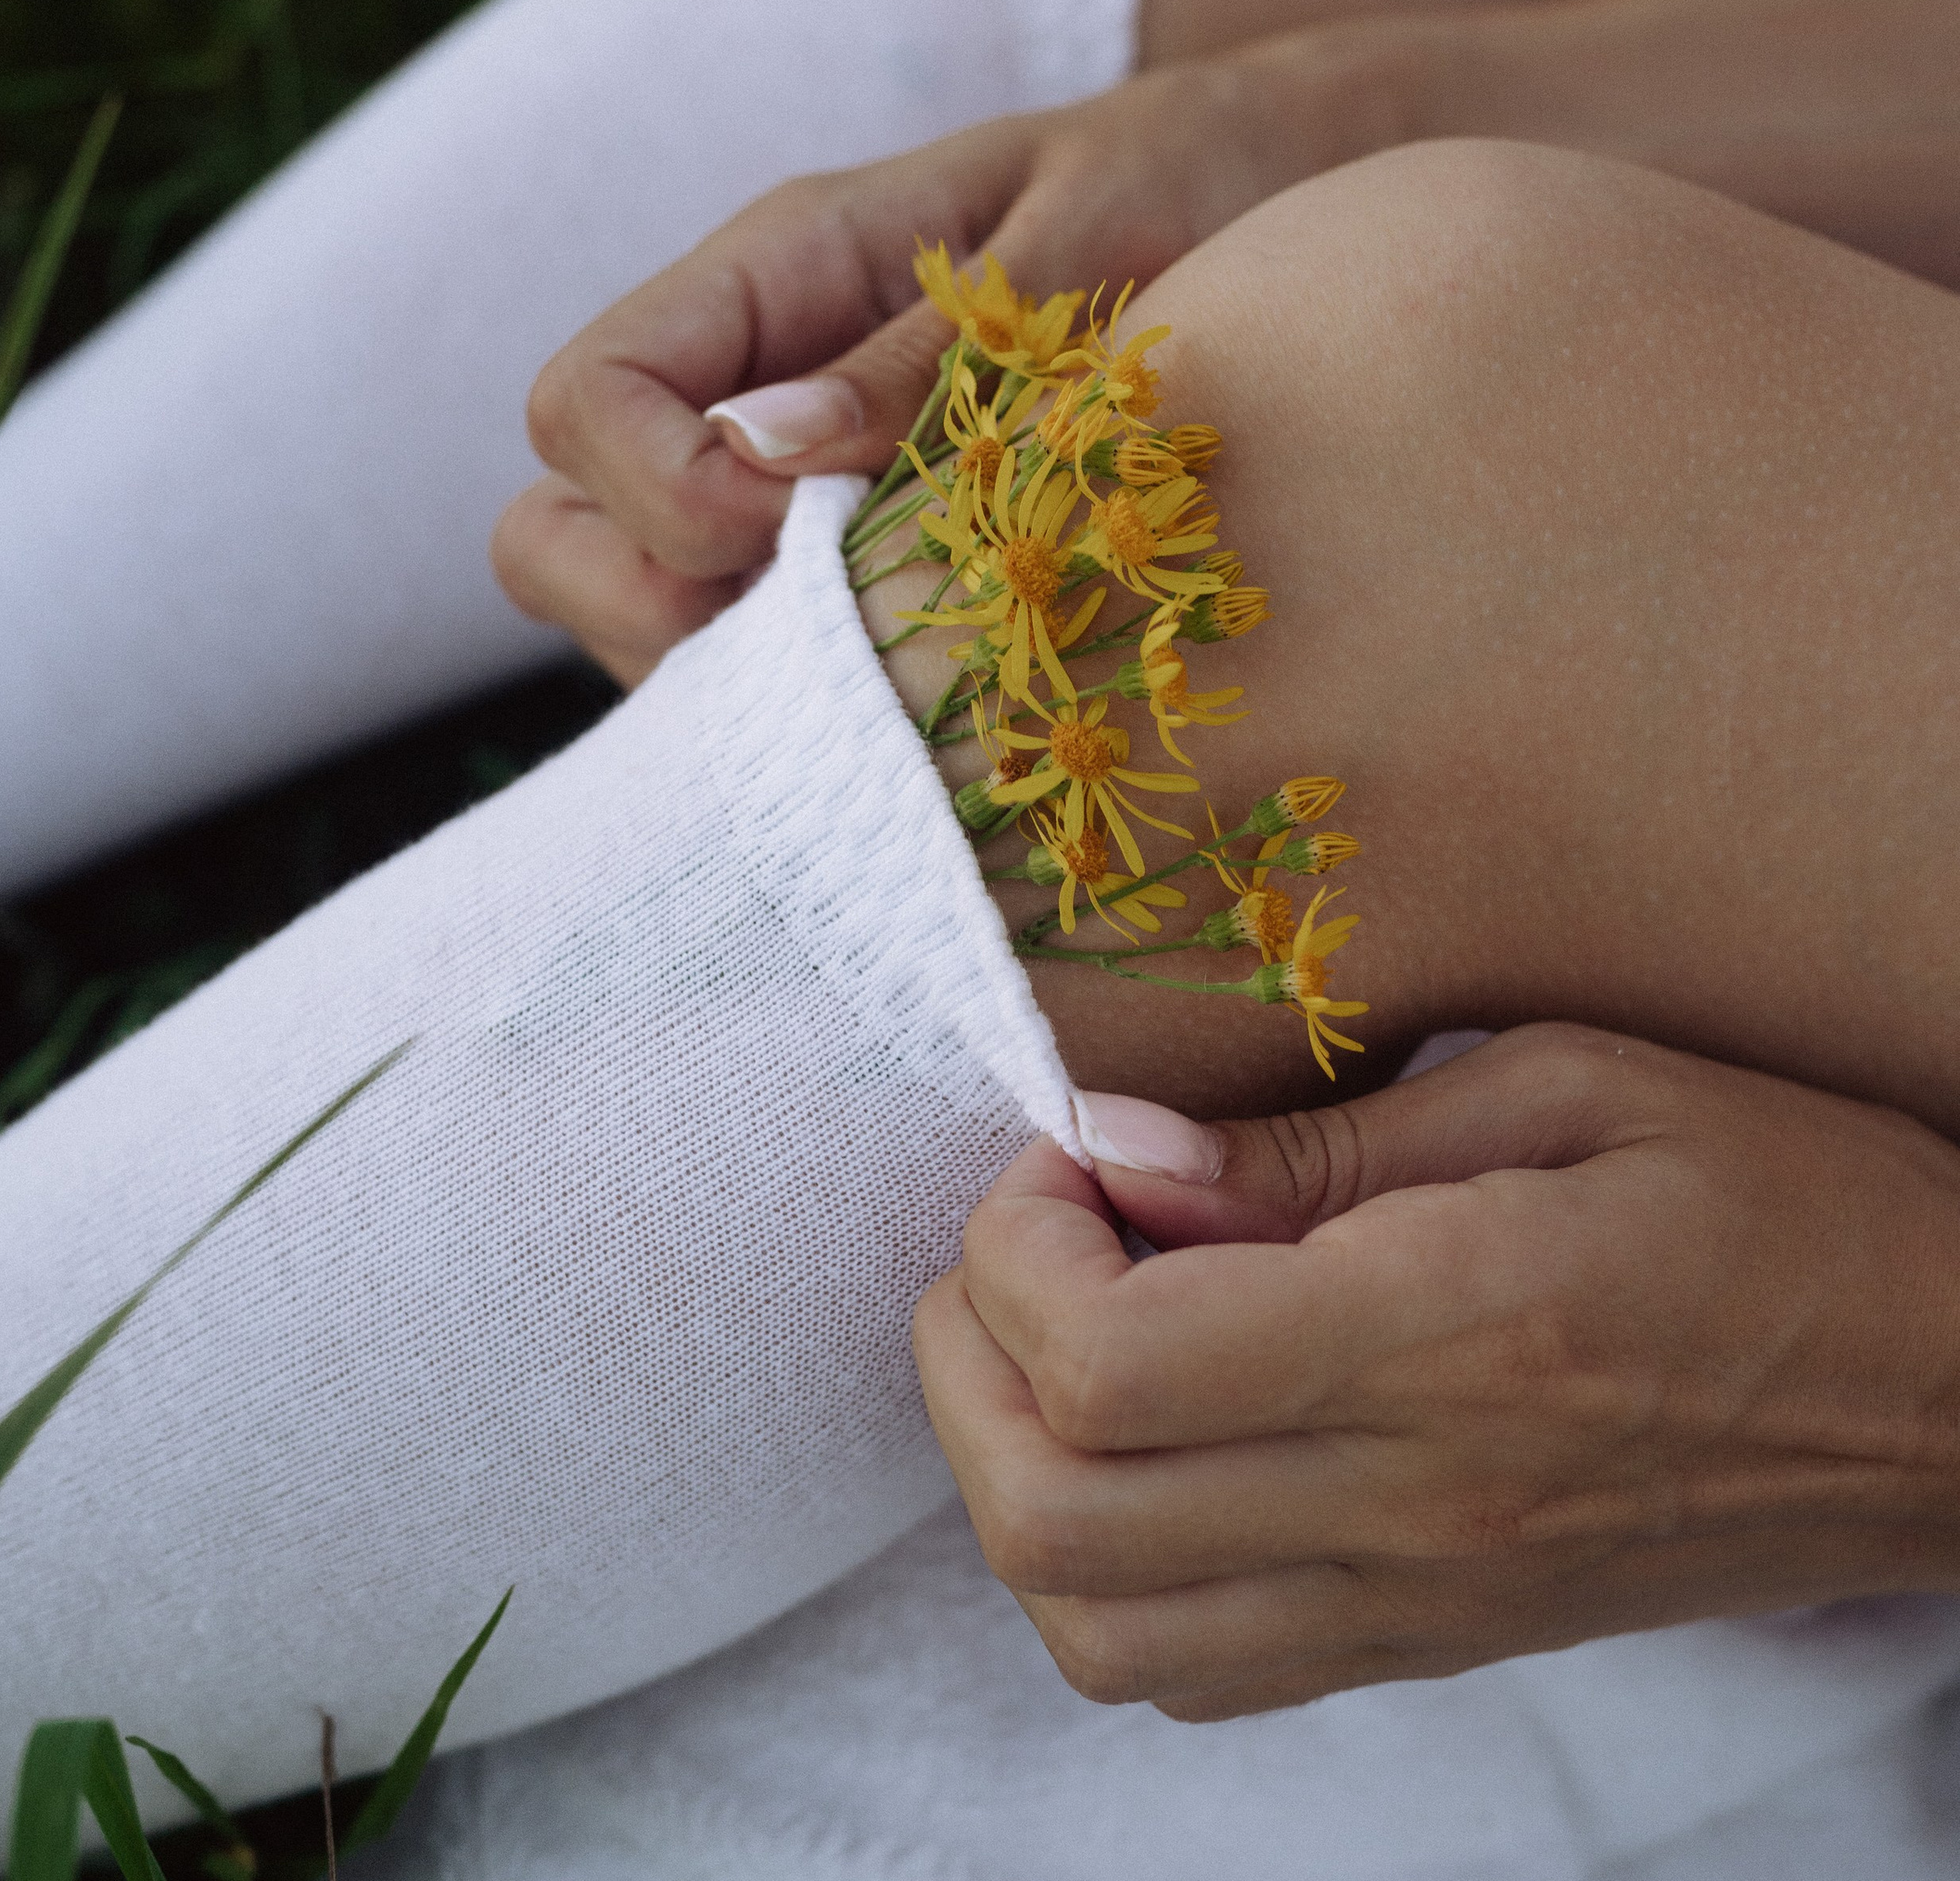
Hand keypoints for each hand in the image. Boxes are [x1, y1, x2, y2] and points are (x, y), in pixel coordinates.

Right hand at [490, 41, 1361, 685]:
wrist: (1274, 194)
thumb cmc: (1189, 185)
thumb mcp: (1072, 242)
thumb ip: (914, 355)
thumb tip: (752, 456)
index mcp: (769, 274)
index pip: (580, 400)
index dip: (660, 494)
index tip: (809, 523)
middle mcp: (737, 390)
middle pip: (553, 531)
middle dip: (654, 604)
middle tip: (832, 618)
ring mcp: (768, 494)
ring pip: (633, 616)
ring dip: (732, 672)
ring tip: (899, 655)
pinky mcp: (829, 573)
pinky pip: (745, 664)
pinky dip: (804, 698)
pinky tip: (929, 683)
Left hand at [913, 1023, 1959, 1719]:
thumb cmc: (1789, 1200)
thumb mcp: (1570, 1086)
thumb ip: (1318, 1144)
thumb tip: (1114, 1151)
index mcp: (1447, 1336)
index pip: (1111, 1362)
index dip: (1018, 1242)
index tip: (1067, 1151)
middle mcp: (1409, 1504)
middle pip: (1052, 1516)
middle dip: (967, 1355)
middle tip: (1027, 1231)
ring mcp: (1412, 1603)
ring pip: (1092, 1628)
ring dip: (1012, 1472)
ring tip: (1060, 1334)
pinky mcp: (1427, 1644)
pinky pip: (1186, 1669)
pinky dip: (1102, 1566)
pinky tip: (1149, 1439)